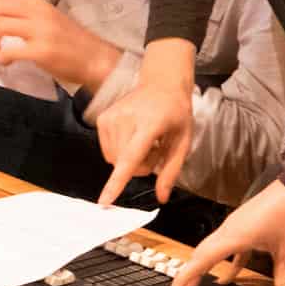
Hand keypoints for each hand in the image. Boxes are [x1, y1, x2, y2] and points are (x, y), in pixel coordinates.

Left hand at [0, 0, 119, 89]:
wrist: (96, 59)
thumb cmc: (68, 42)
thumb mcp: (45, 20)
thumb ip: (20, 16)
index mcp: (36, 3)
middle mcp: (37, 12)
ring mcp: (41, 31)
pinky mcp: (43, 51)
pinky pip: (10, 51)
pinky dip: (1, 58)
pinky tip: (5, 62)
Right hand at [96, 40, 198, 203]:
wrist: (162, 84)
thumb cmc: (176, 114)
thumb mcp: (183, 142)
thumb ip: (171, 171)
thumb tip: (161, 199)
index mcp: (149, 124)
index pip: (130, 158)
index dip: (117, 182)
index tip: (104, 201)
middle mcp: (125, 119)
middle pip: (124, 165)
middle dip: (140, 166)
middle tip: (155, 149)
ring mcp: (110, 117)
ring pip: (113, 160)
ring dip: (130, 160)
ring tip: (145, 141)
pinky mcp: (101, 119)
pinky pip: (107, 151)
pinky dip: (120, 152)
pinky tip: (133, 137)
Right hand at [166, 183, 284, 285]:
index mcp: (234, 236)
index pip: (202, 260)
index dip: (186, 278)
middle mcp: (229, 230)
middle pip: (201, 255)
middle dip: (188, 277)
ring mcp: (235, 226)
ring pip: (211, 250)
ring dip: (203, 268)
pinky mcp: (244, 225)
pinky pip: (228, 247)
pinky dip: (225, 262)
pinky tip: (227, 277)